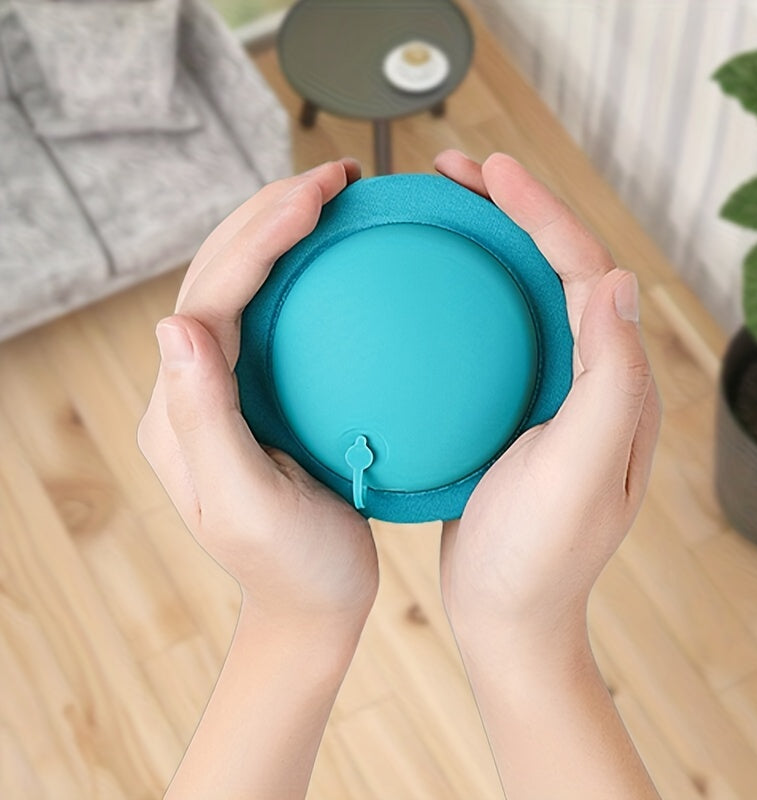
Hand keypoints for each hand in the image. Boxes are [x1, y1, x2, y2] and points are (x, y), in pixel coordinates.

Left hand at [137, 159, 378, 631]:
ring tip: (331, 195)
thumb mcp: (247, 504)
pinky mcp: (261, 394)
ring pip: (243, 286)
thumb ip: (206, 421)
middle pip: (218, 276)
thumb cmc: (293, 565)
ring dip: (280, 232)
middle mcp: (193, 390)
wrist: (312, 603)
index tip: (313, 194)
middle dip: (266, 214)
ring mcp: (226, 390)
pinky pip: (275, 315)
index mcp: (182, 411)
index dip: (257, 238)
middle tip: (331, 176)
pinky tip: (337, 255)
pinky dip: (302, 272)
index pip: (211, 298)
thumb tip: (173, 325)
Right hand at [435, 151, 660, 643]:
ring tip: (437, 208)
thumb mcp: (579, 473)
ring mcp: (547, 392)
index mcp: (615, 384)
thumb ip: (610, 382)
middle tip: (454, 170)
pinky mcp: (509, 410)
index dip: (542, 213)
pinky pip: (489, 334)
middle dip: (512, 211)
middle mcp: (590, 378)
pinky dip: (459, 296)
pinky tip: (419, 289)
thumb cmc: (538, 556)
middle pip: (555, 270)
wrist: (505, 615)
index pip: (586, 272)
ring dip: (484, 244)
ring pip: (519, 295)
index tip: (491, 171)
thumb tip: (618, 283)